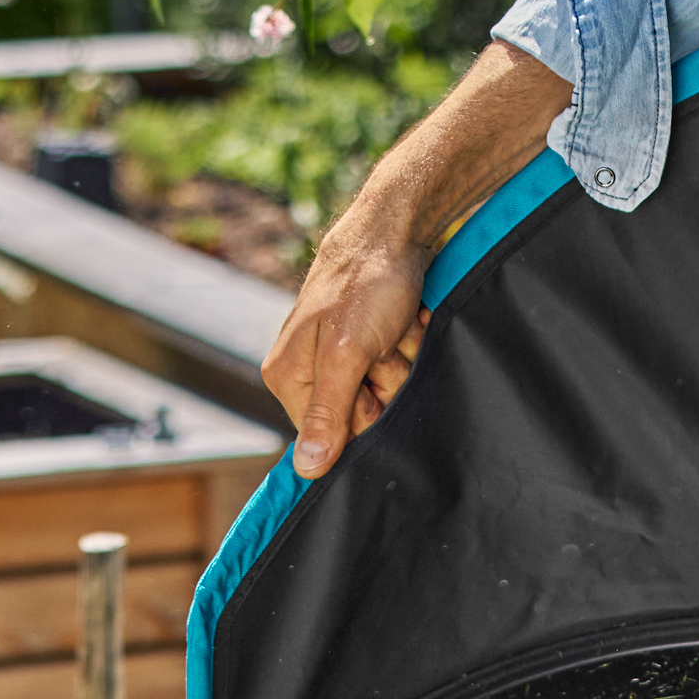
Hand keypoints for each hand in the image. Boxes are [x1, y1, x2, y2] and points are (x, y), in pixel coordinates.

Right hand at [263, 229, 429, 477]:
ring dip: (402, 360)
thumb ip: (328, 413)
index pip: (331, 437)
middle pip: (362, 415)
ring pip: (386, 391)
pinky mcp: (369, 342)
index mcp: (288, 377)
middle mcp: (309, 369)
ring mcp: (341, 355)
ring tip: (397, 325)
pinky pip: (399, 366)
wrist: (398, 229)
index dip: (364, 414)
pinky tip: (407, 320)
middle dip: (386, 382)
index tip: (371, 379)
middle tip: (386, 345)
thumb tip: (305, 469)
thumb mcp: (346, 354)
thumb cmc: (367, 283)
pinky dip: (410, 344)